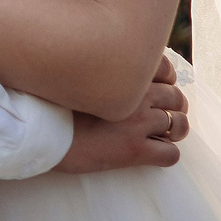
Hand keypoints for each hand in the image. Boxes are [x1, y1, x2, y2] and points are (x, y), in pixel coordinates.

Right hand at [53, 55, 186, 171]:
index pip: (165, 67)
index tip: (159, 86)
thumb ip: (100, 67)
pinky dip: (167, 155)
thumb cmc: (50, 101)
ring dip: (176, 130)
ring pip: (179, 125)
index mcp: (124, 72)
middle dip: (175, 106)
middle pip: (176, 97)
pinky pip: (171, 155)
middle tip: (163, 115)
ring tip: (165, 135)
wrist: (41, 133)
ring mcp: (138, 123)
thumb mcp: (77, 72)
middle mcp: (137, 95)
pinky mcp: (135, 151)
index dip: (167, 78)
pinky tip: (153, 154)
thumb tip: (111, 65)